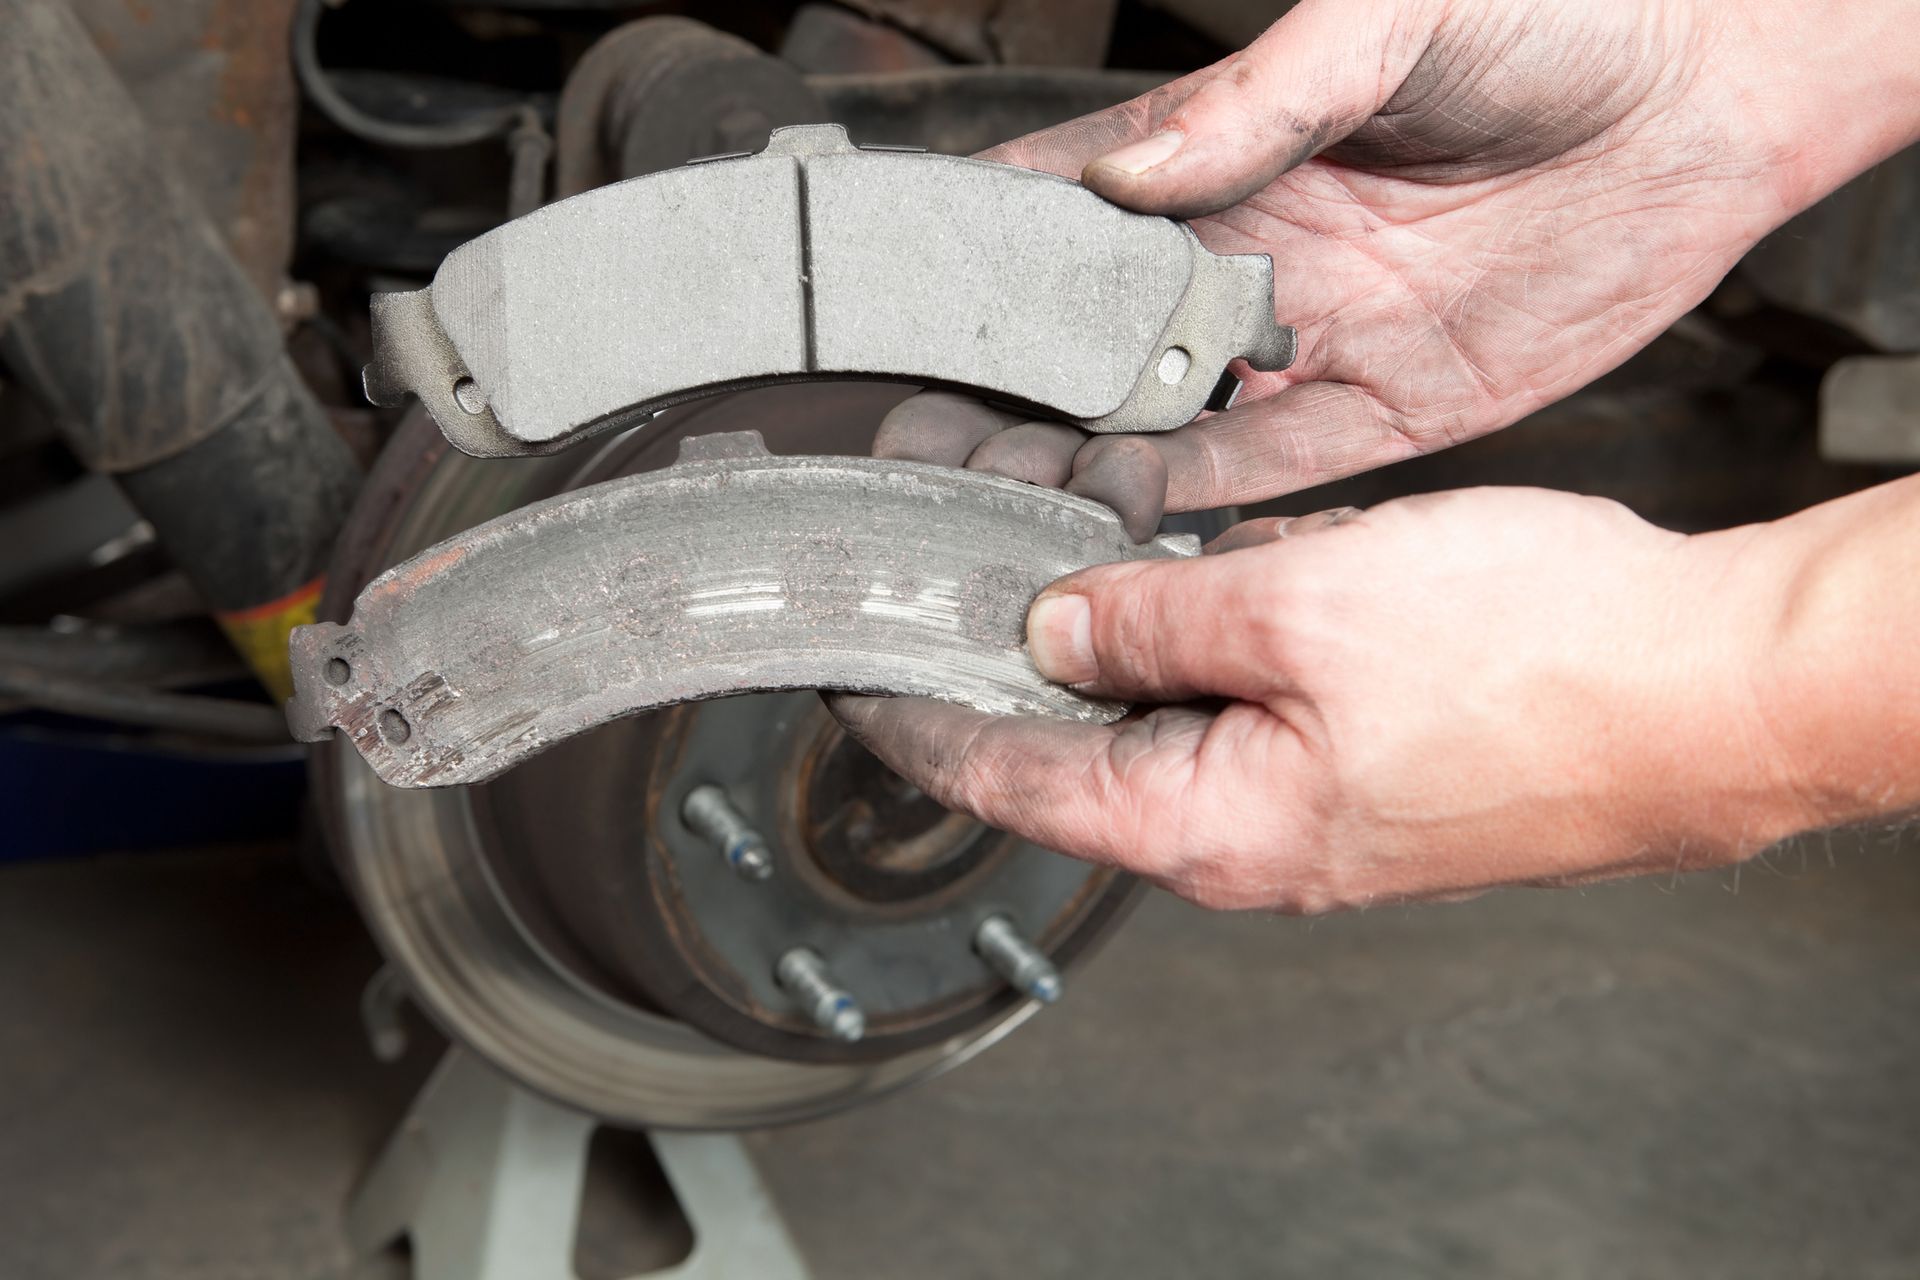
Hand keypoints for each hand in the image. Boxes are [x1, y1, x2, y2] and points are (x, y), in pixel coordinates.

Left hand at [832, 487, 1824, 911]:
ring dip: (1120, 640)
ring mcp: (1318, 806)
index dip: (919, 720)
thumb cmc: (1542, 664)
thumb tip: (1055, 625)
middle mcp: (1254, 837)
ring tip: (1066, 553)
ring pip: (1176, 718)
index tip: (854, 678)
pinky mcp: (1373, 766)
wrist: (1713, 689)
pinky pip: (1255, 703)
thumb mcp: (1301, 604)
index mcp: (1210, 826)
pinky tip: (1198, 571)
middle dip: (1014, 662)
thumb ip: (1155, 616)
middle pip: (1085, 752)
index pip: (1011, 781)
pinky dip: (1210, 638)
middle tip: (952, 574)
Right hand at [877, 0, 1919, 532]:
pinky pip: (1270, 467)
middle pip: (1099, 336)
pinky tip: (1123, 517)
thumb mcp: (1390, 19)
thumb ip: (1256, 101)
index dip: (991, 258)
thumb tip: (1135, 174)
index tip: (911, 305)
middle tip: (930, 434)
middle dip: (1013, 387)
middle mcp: (1257, 254)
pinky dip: (1194, 496)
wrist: (1711, 96)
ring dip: (1086, 457)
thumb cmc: (1559, 15)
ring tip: (999, 495)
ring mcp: (1315, 336)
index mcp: (1234, 152)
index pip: (1075, 210)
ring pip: (1168, 415)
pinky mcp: (1386, 406)